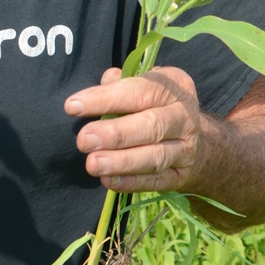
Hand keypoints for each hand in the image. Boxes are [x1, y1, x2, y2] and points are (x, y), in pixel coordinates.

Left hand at [64, 66, 204, 192]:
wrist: (191, 136)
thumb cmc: (154, 104)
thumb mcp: (142, 85)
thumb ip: (120, 84)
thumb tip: (105, 82)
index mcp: (174, 86)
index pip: (139, 91)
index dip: (106, 99)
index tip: (73, 106)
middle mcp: (184, 117)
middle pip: (150, 126)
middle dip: (115, 134)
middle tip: (84, 140)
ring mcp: (186, 149)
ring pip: (154, 157)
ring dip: (121, 162)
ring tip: (92, 164)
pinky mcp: (181, 175)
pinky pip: (156, 181)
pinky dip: (132, 182)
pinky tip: (108, 180)